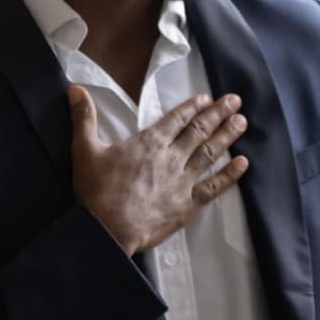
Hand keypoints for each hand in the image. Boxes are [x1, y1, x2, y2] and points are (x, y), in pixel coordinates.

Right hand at [70, 86, 249, 256]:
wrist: (107, 229)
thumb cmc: (95, 190)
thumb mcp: (84, 150)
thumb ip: (84, 118)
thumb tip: (76, 89)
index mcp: (149, 143)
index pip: (176, 119)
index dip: (192, 107)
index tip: (207, 97)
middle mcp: (171, 158)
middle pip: (199, 131)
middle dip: (218, 114)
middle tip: (235, 100)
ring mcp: (182, 181)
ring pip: (210, 154)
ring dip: (227, 136)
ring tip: (242, 122)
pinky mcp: (188, 204)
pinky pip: (214, 187)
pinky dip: (230, 175)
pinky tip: (243, 163)